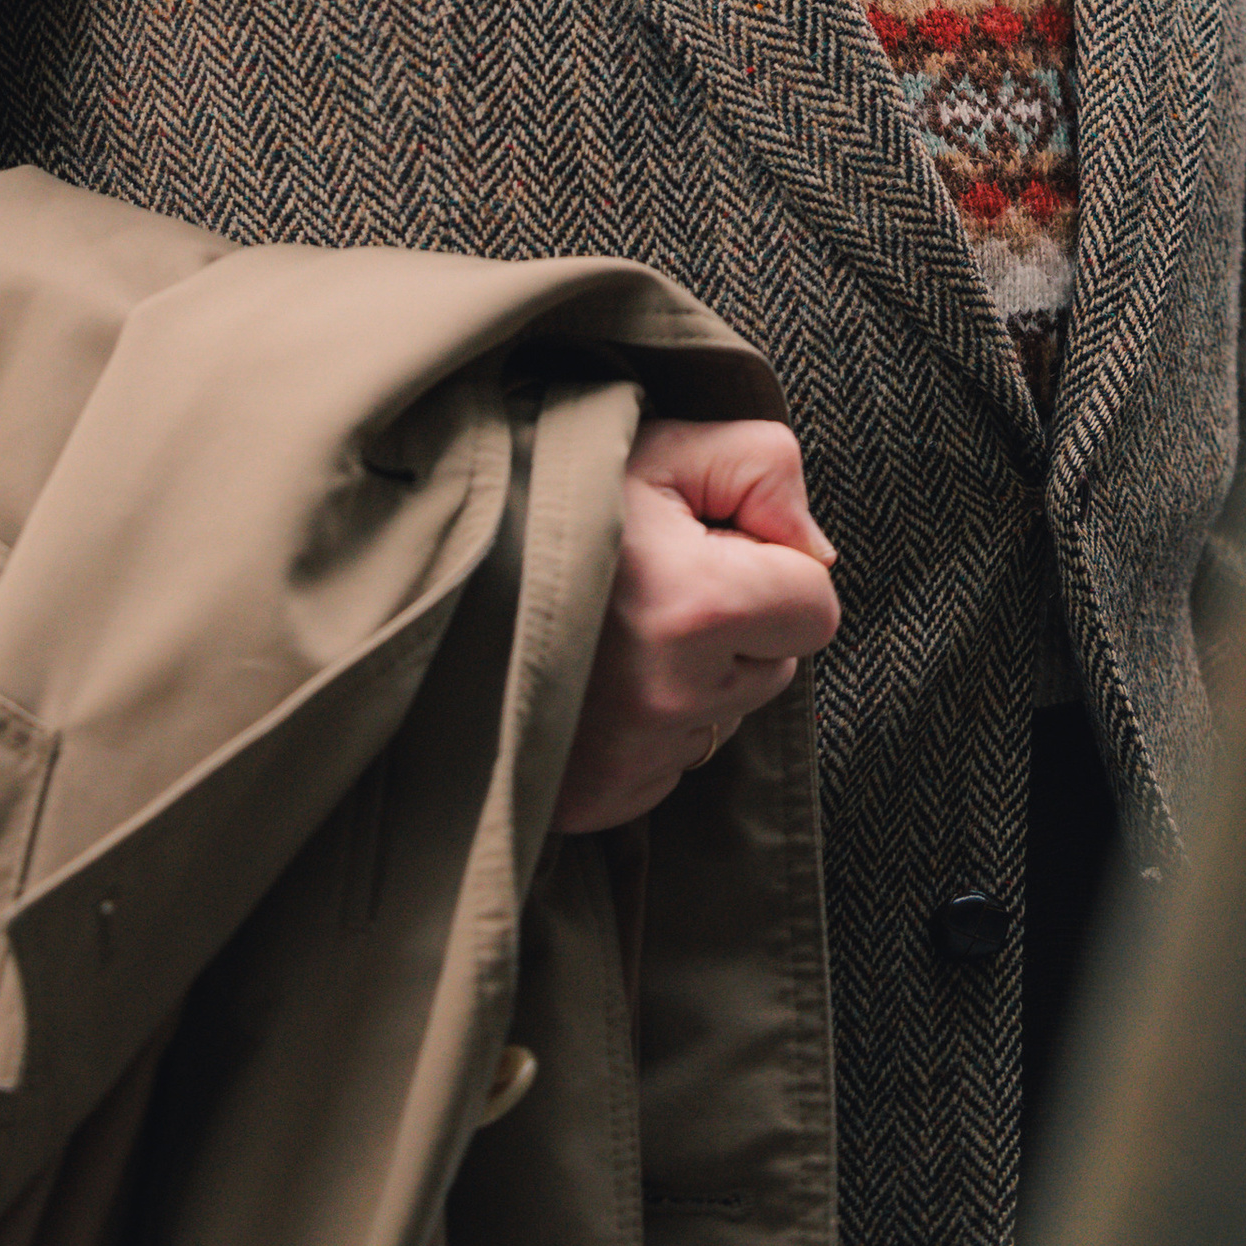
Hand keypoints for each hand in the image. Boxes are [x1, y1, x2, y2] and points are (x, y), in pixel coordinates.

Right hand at [553, 415, 841, 832]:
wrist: (429, 575)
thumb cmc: (549, 493)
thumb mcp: (658, 446)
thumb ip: (761, 467)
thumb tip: (815, 551)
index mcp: (694, 605)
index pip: (816, 606)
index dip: (777, 564)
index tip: (713, 542)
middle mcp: (671, 696)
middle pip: (779, 663)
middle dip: (740, 620)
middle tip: (656, 580)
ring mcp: (635, 758)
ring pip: (728, 710)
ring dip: (696, 670)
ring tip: (617, 622)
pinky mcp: (605, 798)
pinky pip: (675, 759)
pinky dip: (652, 719)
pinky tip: (595, 672)